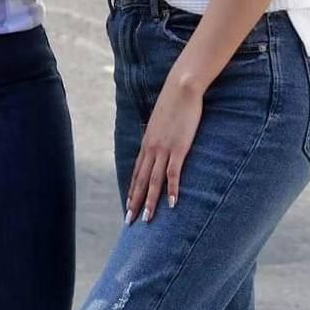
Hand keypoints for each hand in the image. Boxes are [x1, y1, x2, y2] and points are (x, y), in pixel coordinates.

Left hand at [126, 72, 202, 223]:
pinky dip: (172, 190)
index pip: (137, 171)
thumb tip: (160, 142)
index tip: (128, 205)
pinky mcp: (178, 148)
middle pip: (140, 180)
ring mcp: (164, 149)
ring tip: (146, 220)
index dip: (132, 189)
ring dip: (149, 202)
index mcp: (147, 142)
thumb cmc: (174, 101)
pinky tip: (172, 204)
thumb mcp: (162, 120)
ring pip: (153, 181)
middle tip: (129, 221)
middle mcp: (151, 148)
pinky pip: (173, 173)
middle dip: (134, 202)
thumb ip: (159, 134)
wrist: (181, 88)